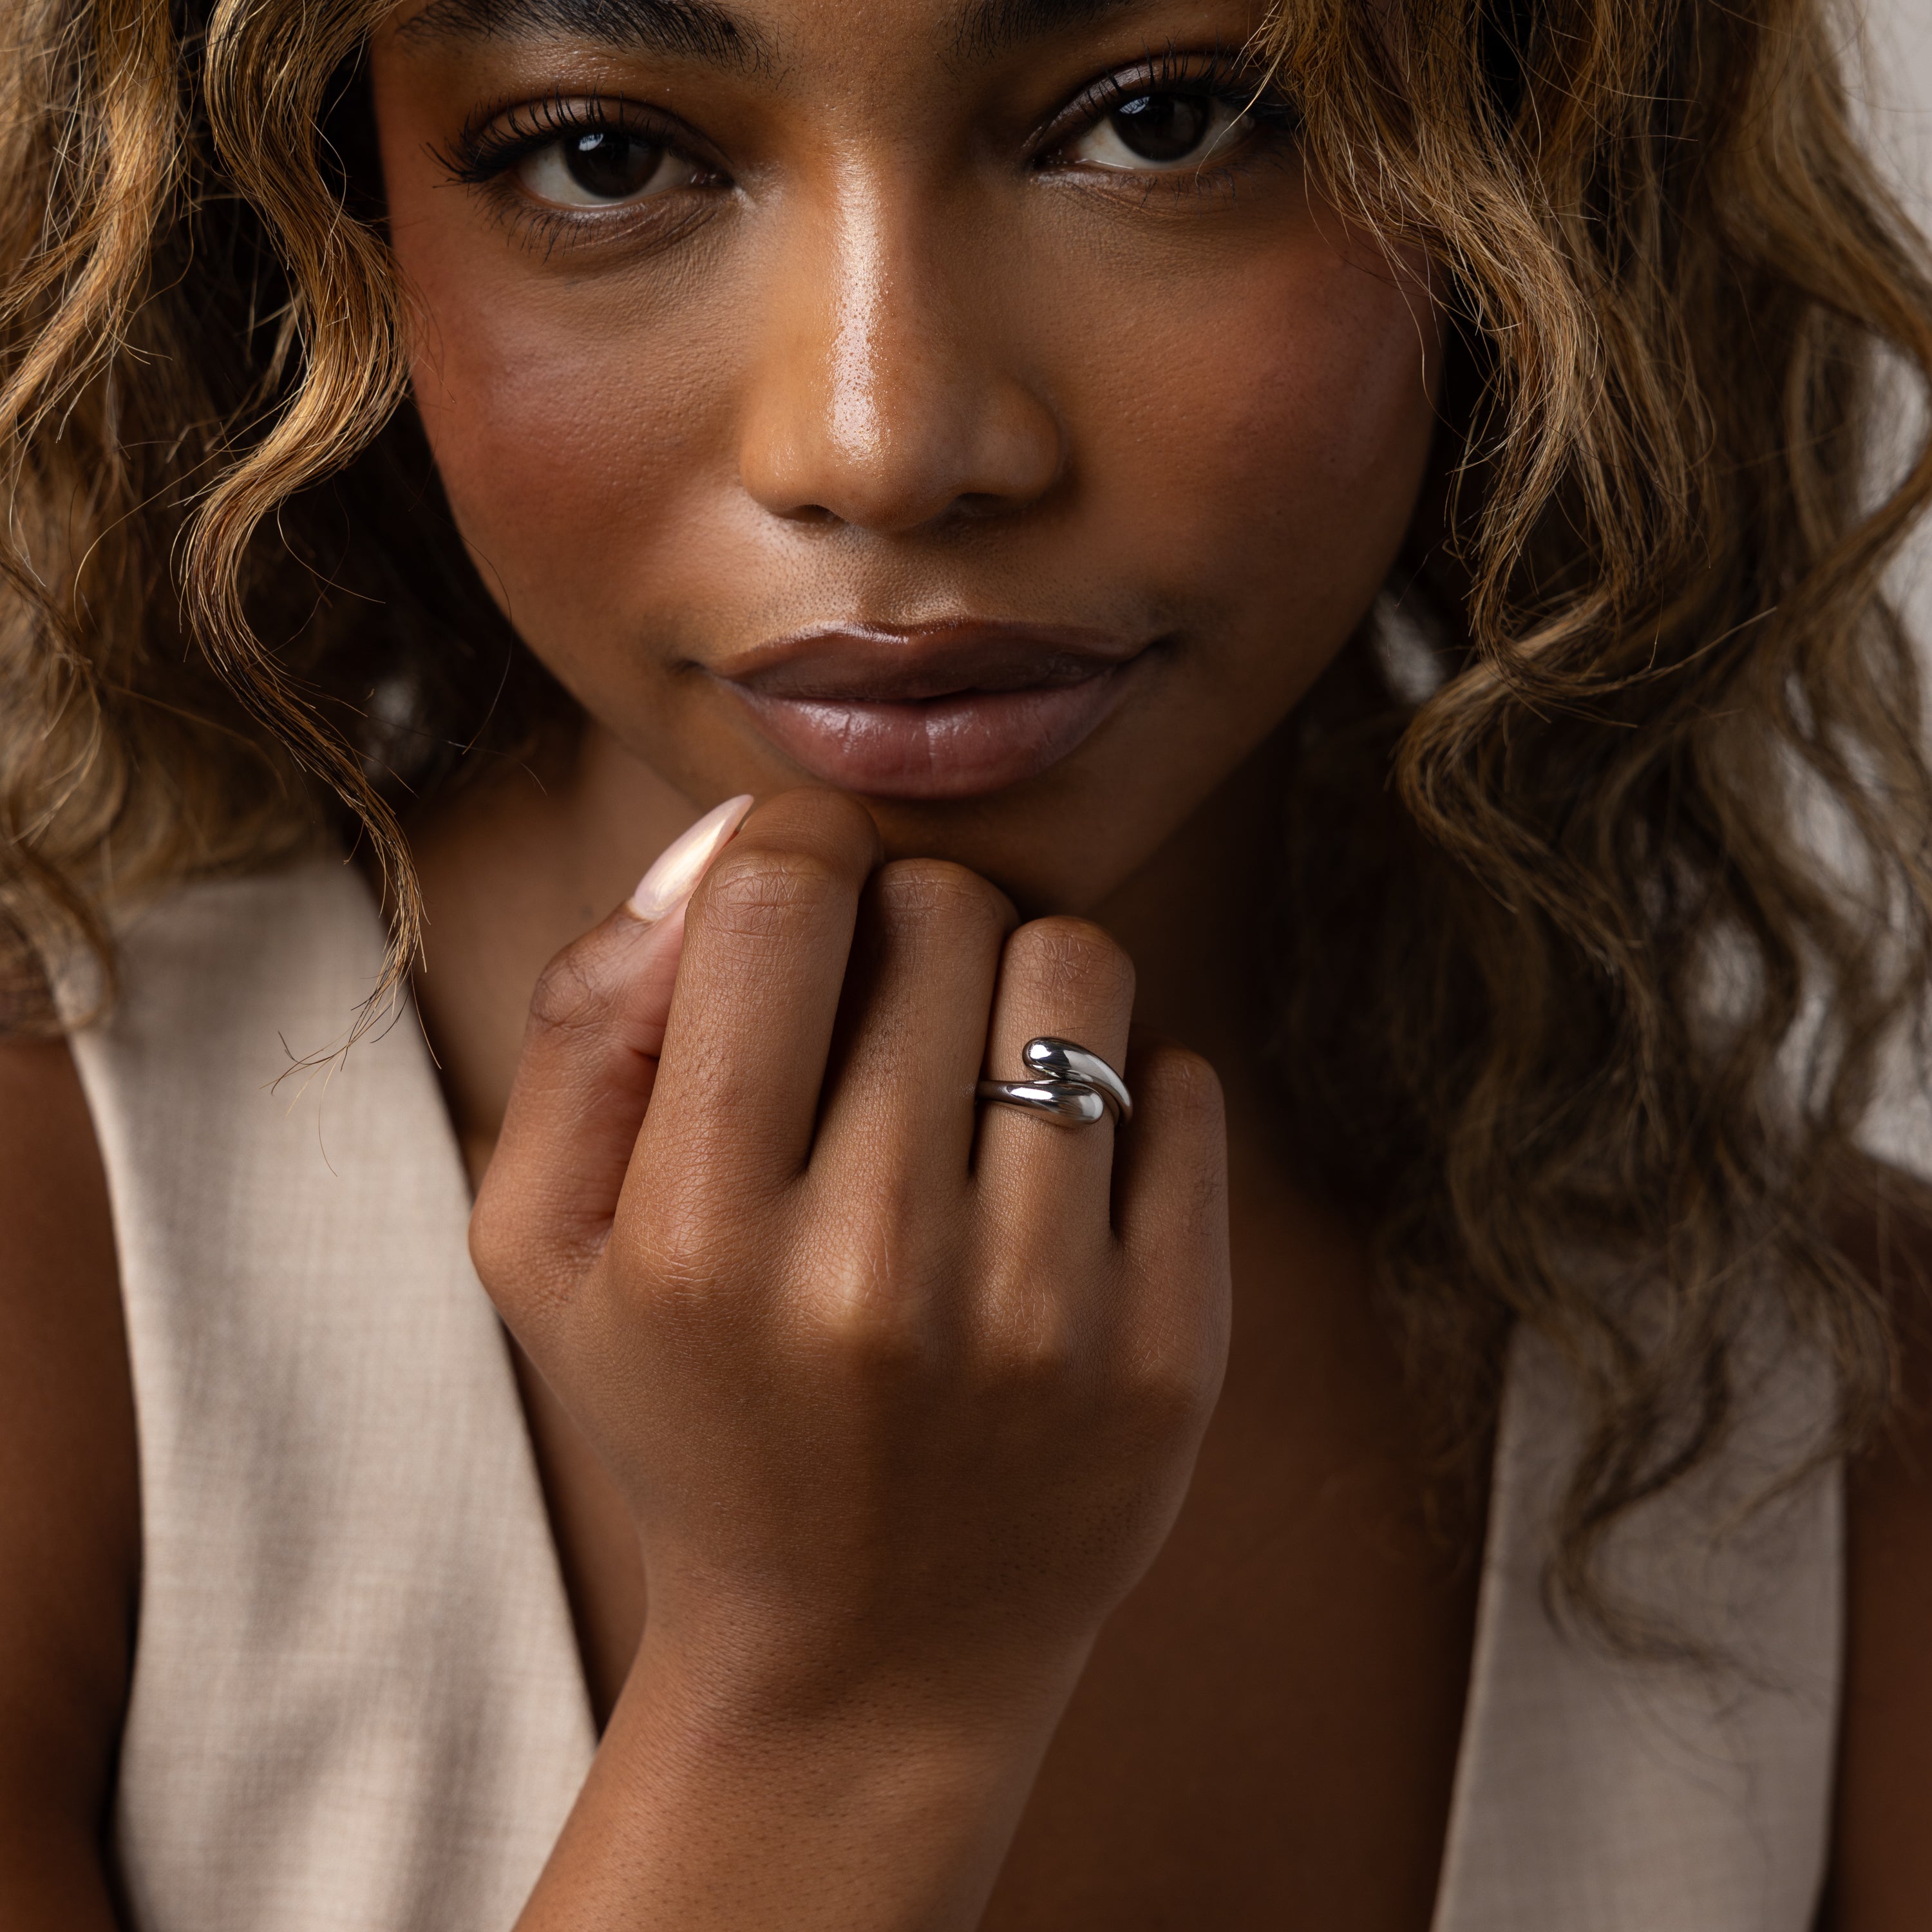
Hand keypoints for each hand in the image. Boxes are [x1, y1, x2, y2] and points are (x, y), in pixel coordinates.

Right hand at [472, 788, 1230, 1733]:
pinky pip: (1185, 1086)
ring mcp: (1043, 1318)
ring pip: (1081, 965)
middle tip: (882, 1026)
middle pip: (944, 906)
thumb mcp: (546, 1245)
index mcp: (699, 1235)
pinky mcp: (1171, 1351)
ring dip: (1024, 983)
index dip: (794, 850)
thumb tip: (727, 844)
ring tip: (976, 1078)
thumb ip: (586, 1026)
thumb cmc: (691, 1415)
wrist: (863, 1656)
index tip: (801, 904)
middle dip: (906, 924)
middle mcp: (876, 1273)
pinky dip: (1126, 1091)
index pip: (785, 894)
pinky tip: (1055, 1182)